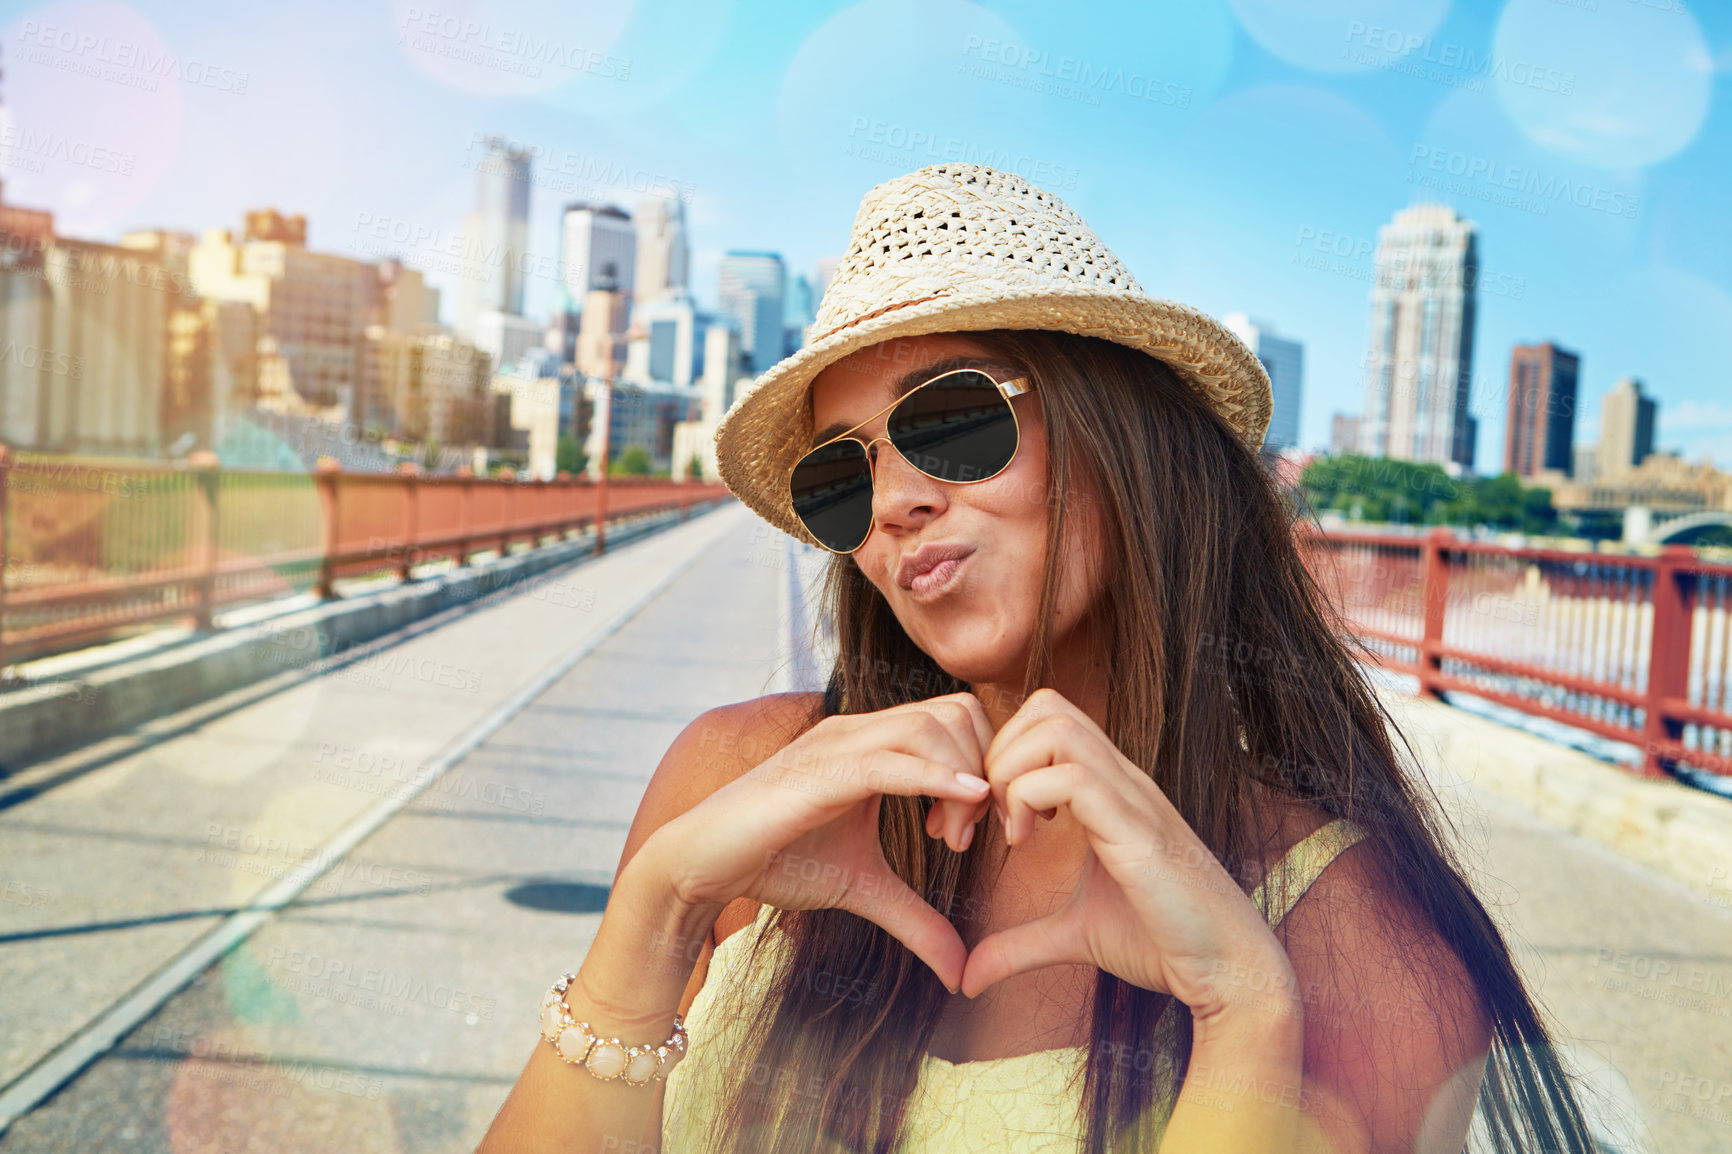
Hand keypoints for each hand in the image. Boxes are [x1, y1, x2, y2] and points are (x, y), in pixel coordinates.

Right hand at [649, 693, 995, 990]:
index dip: (983, 765)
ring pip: (931, 728)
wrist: (701, 862)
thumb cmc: (776, 862)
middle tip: (967, 836)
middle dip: (983, 768)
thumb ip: (917, 919)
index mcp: (872, 742)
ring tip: (951, 839)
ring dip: (962, 780)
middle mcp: (858, 729)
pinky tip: (965, 801)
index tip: (975, 828)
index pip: (957, 718)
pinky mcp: (818, 771)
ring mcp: (836, 743)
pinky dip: (936, 776)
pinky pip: (889, 761)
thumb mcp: (864, 890)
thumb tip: (962, 972)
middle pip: (958, 711)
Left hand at [959, 689, 1293, 1016]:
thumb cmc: (1161, 943)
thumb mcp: (1072, 935)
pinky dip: (1029, 798)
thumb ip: (1018, 945)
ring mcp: (1133, 798)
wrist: (1227, 971)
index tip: (988, 815)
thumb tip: (968, 977)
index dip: (1003, 754)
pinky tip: (1027, 843)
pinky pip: (1074, 777)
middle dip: (998, 751)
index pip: (1048, 719)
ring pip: (1056, 727)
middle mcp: (1122, 780)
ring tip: (1010, 827)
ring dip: (1011, 771)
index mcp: (1109, 790)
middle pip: (1046, 705)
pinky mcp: (1138, 829)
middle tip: (989, 815)